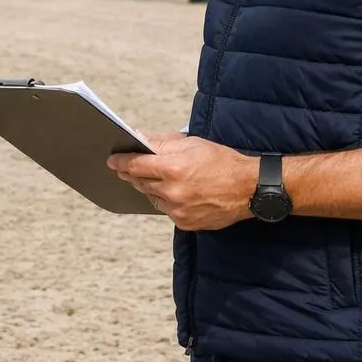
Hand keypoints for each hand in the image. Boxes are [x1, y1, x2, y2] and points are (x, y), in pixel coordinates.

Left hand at [106, 134, 259, 229]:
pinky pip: (165, 210)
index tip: (111, 160)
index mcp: (173, 168)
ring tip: (159, 178)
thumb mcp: (192, 144)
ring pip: (151, 197)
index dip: (120, 162)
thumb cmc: (223, 162)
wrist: (249, 188)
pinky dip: (165, 201)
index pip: (135, 165)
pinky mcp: (185, 223)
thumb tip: (139, 138)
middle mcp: (173, 192)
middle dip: (133, 173)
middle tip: (127, 167)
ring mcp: (178, 210)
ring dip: (150, 187)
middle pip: (140, 182)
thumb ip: (162, 143)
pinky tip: (174, 192)